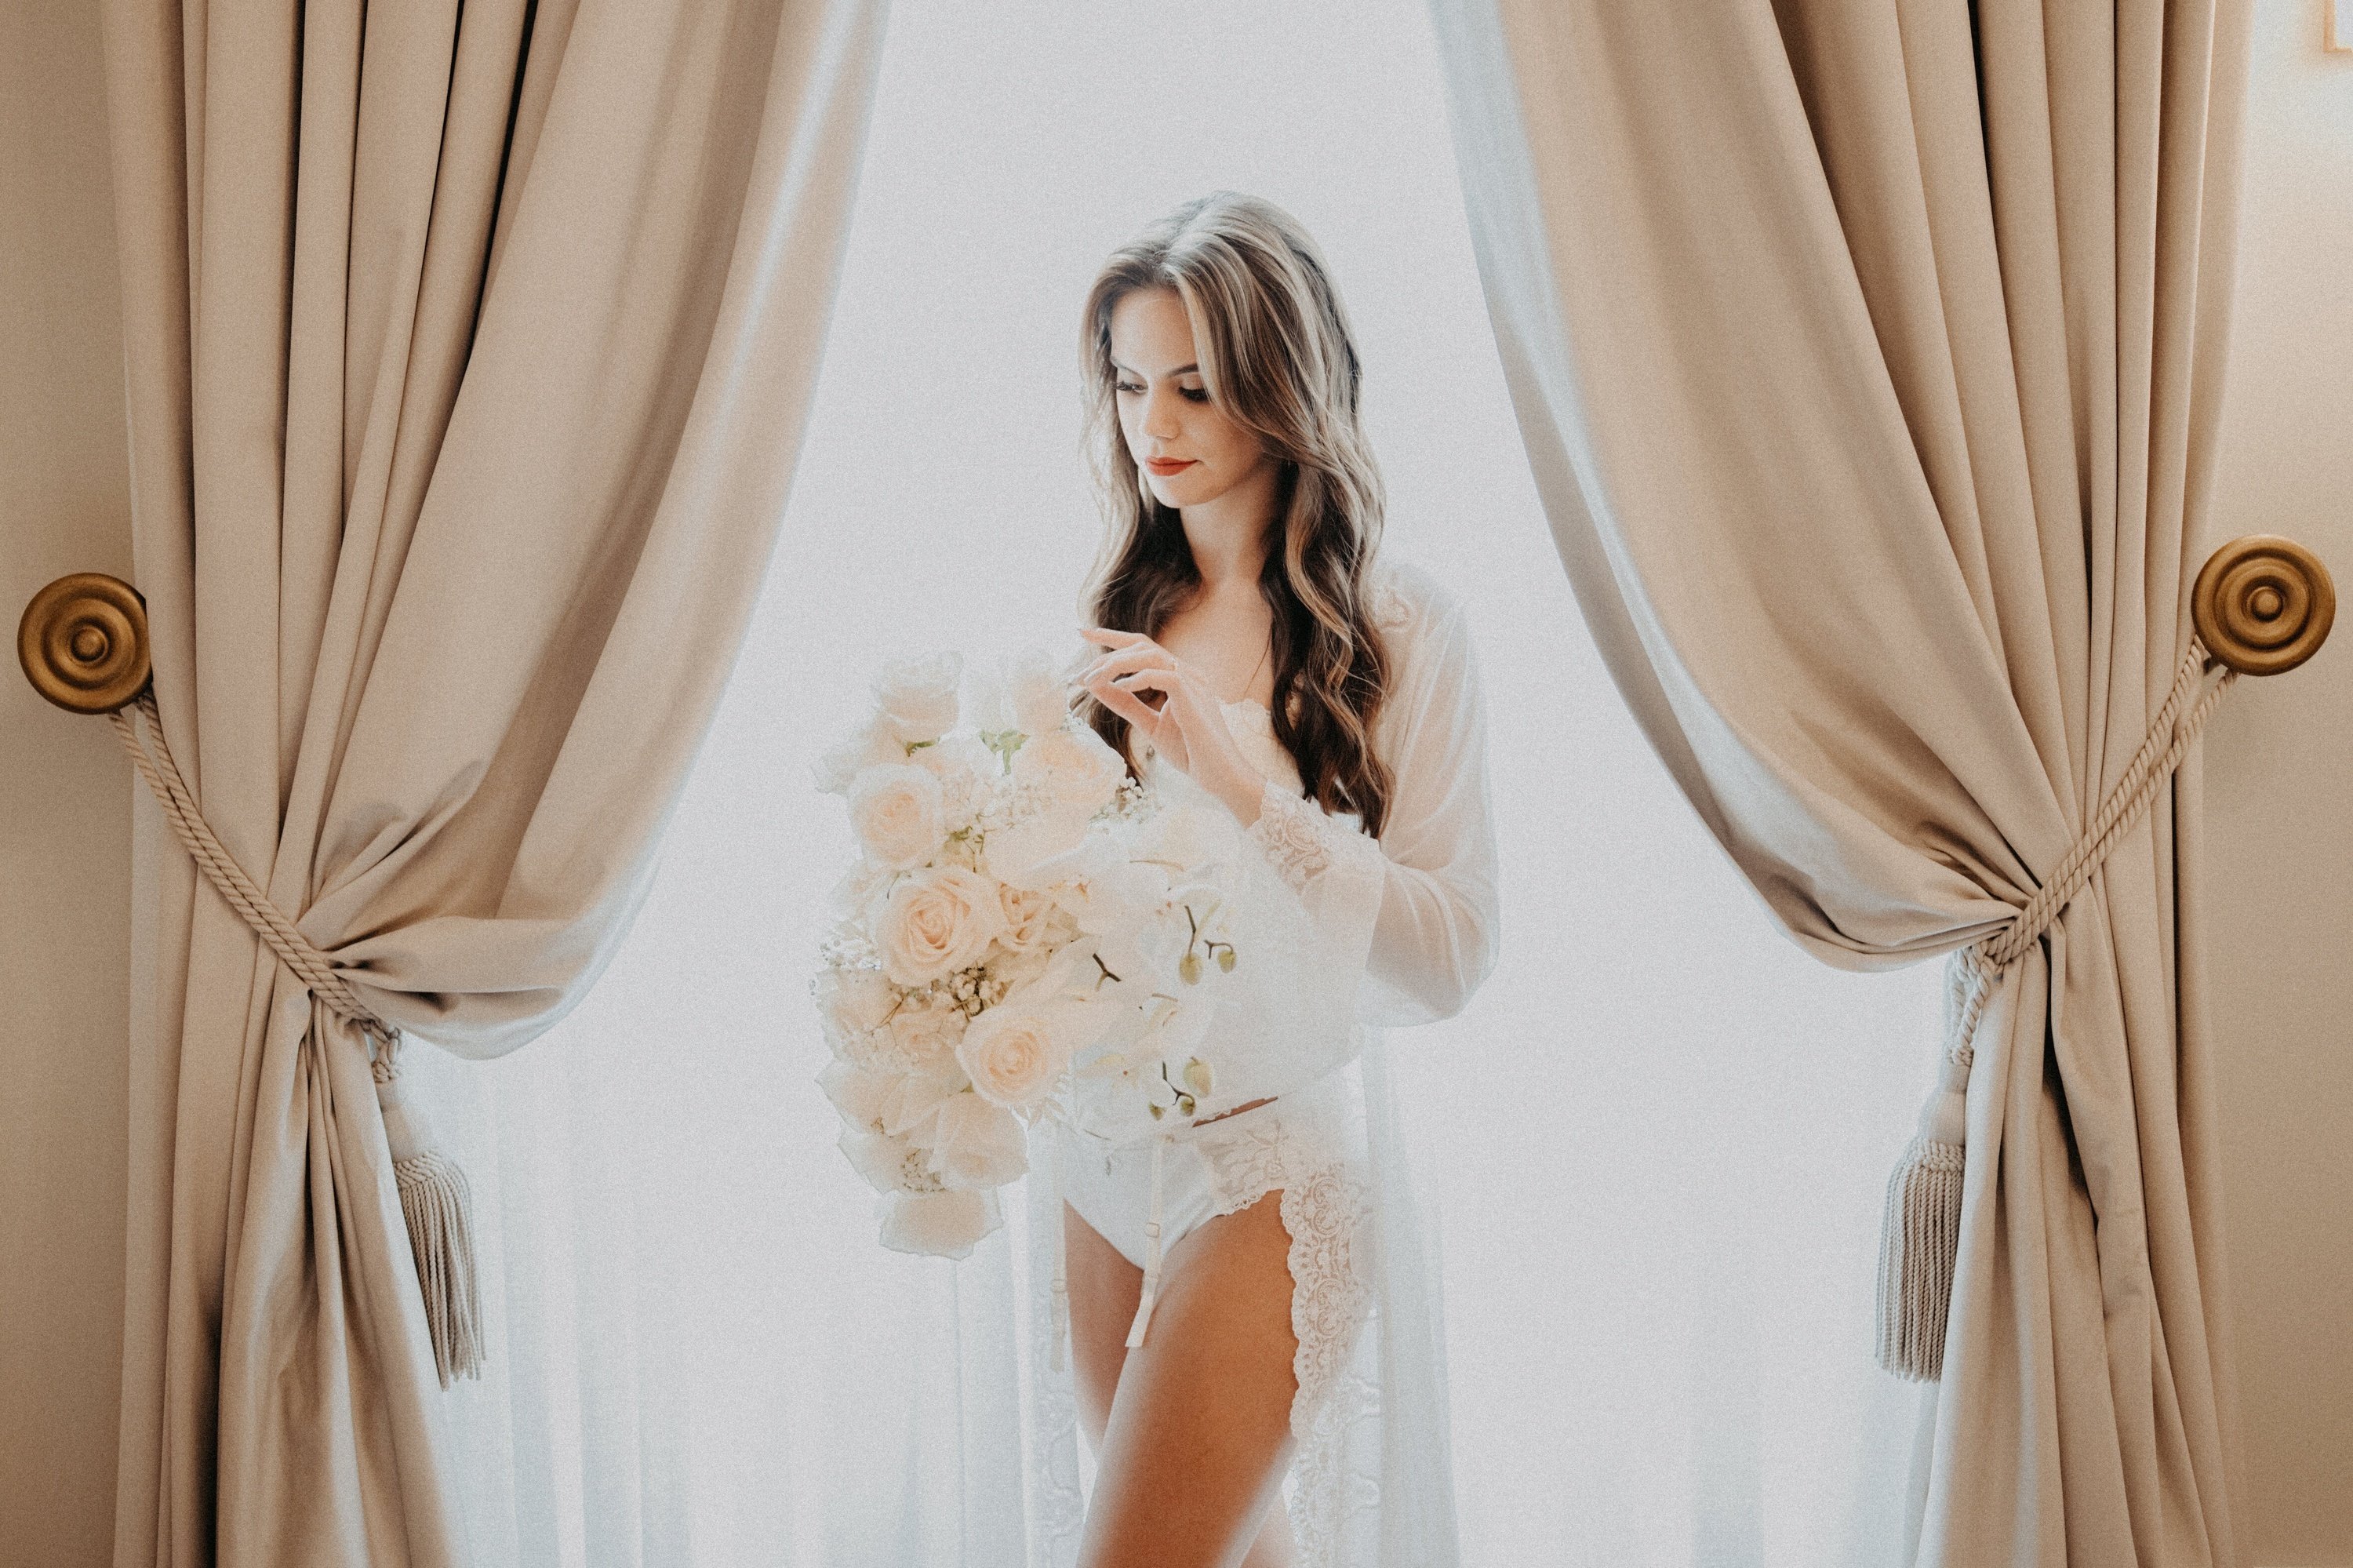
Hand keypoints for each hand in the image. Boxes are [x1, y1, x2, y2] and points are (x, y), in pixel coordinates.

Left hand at [1077, 626, 1267, 825]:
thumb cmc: (1191, 752)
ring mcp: (1192, 682)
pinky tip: (1121, 686)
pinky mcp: (1193, 697)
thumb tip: (1097, 686)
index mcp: (1178, 676)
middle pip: (1141, 645)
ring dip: (1116, 664)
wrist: (1219, 776)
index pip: (1142, 646)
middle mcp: (1185, 673)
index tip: (1083, 633)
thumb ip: (1127, 704)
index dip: (1112, 637)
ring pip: (1149, 655)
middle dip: (1105, 655)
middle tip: (1079, 675)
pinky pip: (1163, 675)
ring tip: (1092, 681)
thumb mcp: (1149, 725)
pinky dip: (1139, 677)